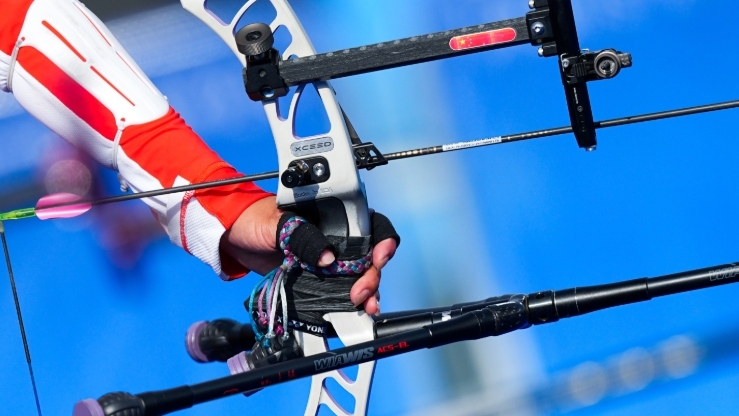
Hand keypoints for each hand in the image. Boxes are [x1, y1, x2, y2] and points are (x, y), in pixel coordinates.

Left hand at [220, 197, 397, 314]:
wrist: (233, 237)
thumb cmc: (255, 219)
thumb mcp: (280, 223)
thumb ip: (304, 237)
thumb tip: (328, 258)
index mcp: (334, 215)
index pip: (371, 225)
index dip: (382, 241)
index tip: (379, 257)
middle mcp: (337, 237)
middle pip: (370, 256)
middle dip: (372, 275)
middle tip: (360, 292)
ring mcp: (329, 259)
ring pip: (360, 275)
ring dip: (367, 291)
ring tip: (365, 306)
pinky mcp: (317, 277)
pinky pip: (340, 289)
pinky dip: (351, 301)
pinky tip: (356, 310)